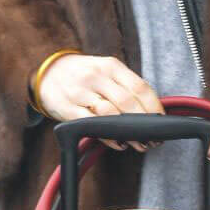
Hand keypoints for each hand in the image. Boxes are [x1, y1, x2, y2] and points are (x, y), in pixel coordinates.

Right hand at [36, 54, 163, 151]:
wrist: (47, 73)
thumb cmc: (84, 76)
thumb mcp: (105, 71)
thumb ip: (126, 86)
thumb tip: (151, 110)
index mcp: (110, 66)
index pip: (140, 86)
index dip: (154, 107)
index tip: (162, 121)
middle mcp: (95, 76)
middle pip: (127, 102)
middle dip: (144, 123)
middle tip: (154, 138)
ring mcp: (80, 92)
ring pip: (110, 114)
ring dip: (129, 132)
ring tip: (140, 143)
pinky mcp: (67, 108)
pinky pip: (91, 125)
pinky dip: (108, 136)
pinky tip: (119, 143)